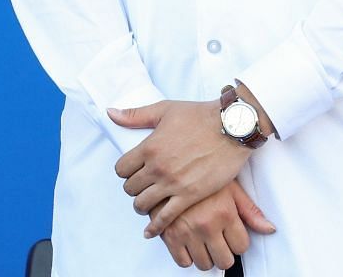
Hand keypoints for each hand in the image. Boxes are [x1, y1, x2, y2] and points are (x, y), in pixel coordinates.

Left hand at [110, 99, 253, 237]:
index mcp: (148, 147)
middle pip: (130, 188)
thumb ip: (135, 115)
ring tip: (146, 206)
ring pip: (143, 204)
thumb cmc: (199, 116)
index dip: (124, 172)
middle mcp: (157, 167)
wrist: (231, 128)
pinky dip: (156, 226)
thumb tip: (111, 113)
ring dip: (142, 206)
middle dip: (133, 188)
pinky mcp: (190, 196)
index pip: (121, 168)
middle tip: (140, 188)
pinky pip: (165, 217)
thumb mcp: (164, 110)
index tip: (131, 172)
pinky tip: (151, 231)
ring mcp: (172, 183)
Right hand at [157, 180, 275, 271]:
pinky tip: (188, 242)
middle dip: (223, 252)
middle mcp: (206, 224)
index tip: (230, 234)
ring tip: (202, 240)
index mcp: (224, 213)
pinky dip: (186, 256)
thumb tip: (269, 229)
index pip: (241, 247)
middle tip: (218, 240)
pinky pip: (183, 262)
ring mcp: (187, 231)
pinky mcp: (169, 235)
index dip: (237, 241)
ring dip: (205, 255)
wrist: (171, 165)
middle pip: (224, 261)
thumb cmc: (201, 173)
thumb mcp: (230, 188)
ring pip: (204, 264)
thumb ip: (250, 212)